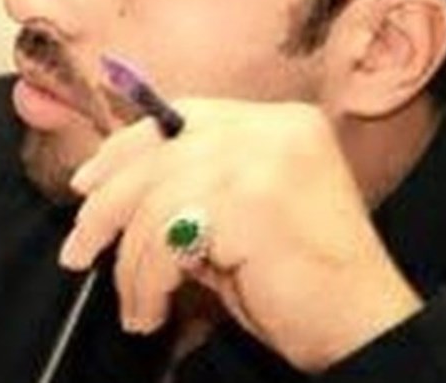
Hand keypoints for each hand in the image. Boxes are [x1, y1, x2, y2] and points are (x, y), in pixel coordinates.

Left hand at [59, 99, 421, 371]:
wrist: (367, 328)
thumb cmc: (302, 280)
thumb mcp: (241, 219)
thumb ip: (191, 191)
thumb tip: (109, 194)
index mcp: (277, 122)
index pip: (179, 117)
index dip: (124, 148)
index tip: (87, 183)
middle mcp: (272, 129)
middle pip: (157, 151)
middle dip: (105, 203)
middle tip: (79, 248)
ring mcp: (262, 158)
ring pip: (152, 198)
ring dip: (127, 259)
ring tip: (132, 300)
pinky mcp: (249, 200)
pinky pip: (163, 238)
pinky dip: (145, 280)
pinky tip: (150, 309)